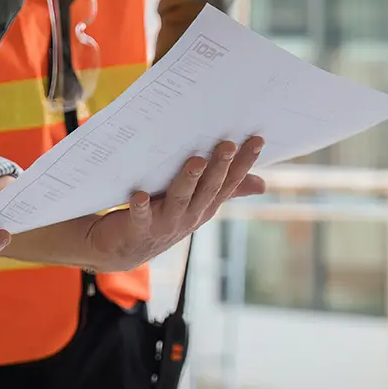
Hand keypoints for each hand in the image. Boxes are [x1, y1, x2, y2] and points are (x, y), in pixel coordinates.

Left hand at [83, 138, 267, 271]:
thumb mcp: (198, 205)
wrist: (125, 249)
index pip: (230, 182)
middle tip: (228, 144)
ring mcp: (166, 223)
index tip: (257, 139)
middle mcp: (190, 215)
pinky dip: (140, 207)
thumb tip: (262, 184)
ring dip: (188, 181)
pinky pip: (141, 216)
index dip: (244, 163)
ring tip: (196, 162)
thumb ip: (227, 191)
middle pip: (208, 189)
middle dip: (219, 167)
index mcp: (206, 206)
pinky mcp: (139, 227)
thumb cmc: (164, 218)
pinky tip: (139, 195)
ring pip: (180, 199)